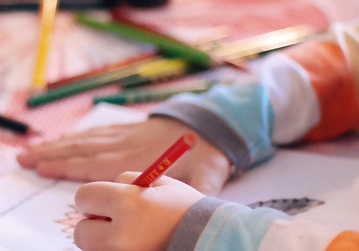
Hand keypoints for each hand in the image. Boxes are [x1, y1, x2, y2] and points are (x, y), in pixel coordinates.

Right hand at [17, 117, 230, 194]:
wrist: (214, 121)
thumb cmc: (209, 151)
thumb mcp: (209, 174)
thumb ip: (199, 191)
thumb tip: (195, 204)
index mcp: (142, 158)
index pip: (99, 164)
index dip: (70, 166)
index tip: (45, 168)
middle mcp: (130, 144)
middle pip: (85, 150)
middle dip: (54, 154)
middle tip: (25, 159)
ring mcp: (130, 134)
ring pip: (89, 139)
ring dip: (61, 144)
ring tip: (35, 149)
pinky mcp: (133, 129)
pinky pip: (100, 132)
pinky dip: (80, 136)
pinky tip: (67, 139)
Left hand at [74, 172, 204, 250]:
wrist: (208, 238)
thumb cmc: (187, 209)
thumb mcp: (162, 185)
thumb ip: (130, 183)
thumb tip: (105, 191)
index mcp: (128, 203)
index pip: (84, 196)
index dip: (95, 197)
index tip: (108, 200)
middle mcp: (118, 233)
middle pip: (80, 229)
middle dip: (95, 223)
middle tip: (117, 220)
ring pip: (90, 249)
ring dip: (103, 240)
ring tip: (130, 234)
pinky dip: (113, 250)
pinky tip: (135, 244)